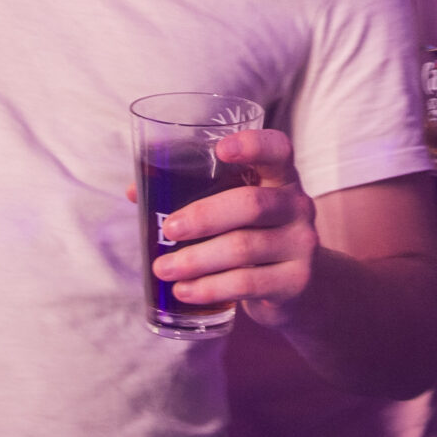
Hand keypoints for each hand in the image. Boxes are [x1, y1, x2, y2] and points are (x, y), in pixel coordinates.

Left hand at [151, 129, 318, 325]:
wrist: (296, 287)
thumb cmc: (253, 235)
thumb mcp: (236, 211)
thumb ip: (195, 195)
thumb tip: (135, 191)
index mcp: (281, 177)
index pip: (278, 149)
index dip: (253, 145)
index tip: (220, 150)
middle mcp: (298, 205)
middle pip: (251, 203)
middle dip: (203, 216)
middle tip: (168, 230)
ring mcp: (301, 245)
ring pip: (243, 248)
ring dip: (196, 260)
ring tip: (163, 268)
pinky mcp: (296, 282)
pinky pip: (246, 284)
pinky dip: (208, 288)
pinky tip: (183, 291)